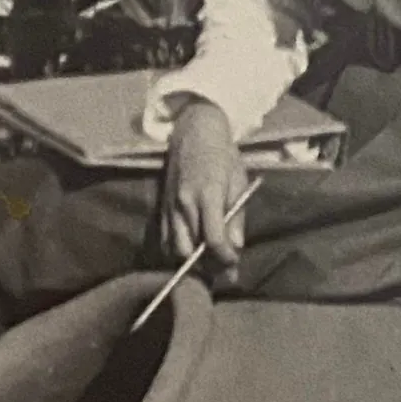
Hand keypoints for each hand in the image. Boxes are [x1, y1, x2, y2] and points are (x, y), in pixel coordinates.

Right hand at [160, 99, 248, 274]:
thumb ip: (237, 215)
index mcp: (207, 194)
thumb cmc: (222, 155)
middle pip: (190, 250)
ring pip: (175, 249)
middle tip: (224, 268)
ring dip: (192, 262)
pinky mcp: (162, 209)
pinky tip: (193, 251)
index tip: (234, 263)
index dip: (224, 257)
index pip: (213, 238)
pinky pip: (166, 241)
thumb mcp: (238, 181)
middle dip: (208, 265)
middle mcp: (184, 204)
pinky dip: (178, 252)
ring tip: (210, 261)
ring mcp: (170, 207)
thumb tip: (236, 247)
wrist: (194, 134)